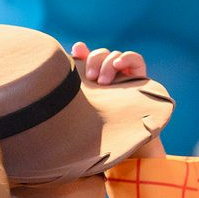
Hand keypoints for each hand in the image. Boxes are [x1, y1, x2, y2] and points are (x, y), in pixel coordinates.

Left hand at [71, 43, 164, 157]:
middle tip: (91, 78)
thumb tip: (58, 81)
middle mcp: (108, 75)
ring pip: (114, 55)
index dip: (81, 52)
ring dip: (107, 65)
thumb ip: (77, 97)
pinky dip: (127, 58)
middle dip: (94, 61)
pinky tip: (118, 65)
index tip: (75, 52)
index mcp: (93, 80)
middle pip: (100, 54)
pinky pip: (135, 59)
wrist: (131, 146)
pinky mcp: (140, 76)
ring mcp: (124, 74)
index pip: (86, 57)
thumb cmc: (103, 134)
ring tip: (104, 82)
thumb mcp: (86, 114)